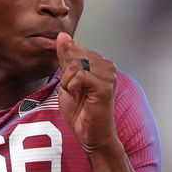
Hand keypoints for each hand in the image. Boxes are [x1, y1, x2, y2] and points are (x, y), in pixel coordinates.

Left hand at [55, 32, 117, 152]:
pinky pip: (80, 75)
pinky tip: (80, 96)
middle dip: (66, 74)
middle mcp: (107, 65)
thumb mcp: (67, 79)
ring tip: (77, 95)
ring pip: (75, 64)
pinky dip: (72, 87)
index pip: (73, 48)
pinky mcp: (106, 86)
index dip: (65, 66)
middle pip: (73, 54)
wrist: (90, 134)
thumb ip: (65, 58)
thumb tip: (63, 36)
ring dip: (68, 82)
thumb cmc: (81, 111)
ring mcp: (109, 75)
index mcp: (99, 62)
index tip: (71, 83)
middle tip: (74, 91)